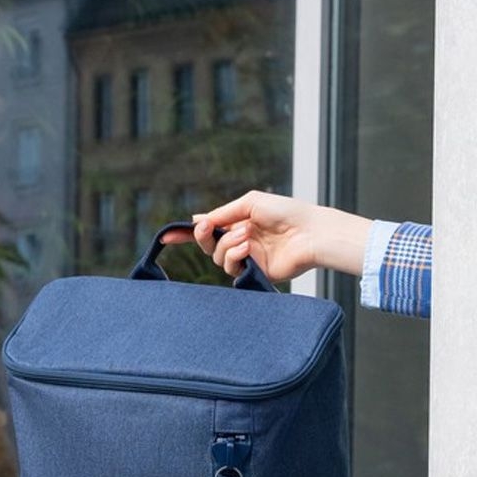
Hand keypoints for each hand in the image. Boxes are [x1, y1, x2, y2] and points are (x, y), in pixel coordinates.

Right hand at [187, 192, 372, 282]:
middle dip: (203, 237)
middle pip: (208, 247)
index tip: (167, 236)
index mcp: (239, 224)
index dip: (186, 235)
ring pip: (218, 259)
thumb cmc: (285, 212)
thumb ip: (223, 213)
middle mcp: (241, 243)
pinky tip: (247, 245)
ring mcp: (249, 259)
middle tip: (207, 228)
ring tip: (246, 234)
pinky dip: (235, 255)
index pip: (208, 231)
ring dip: (226, 244)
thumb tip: (198, 219)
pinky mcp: (257, 273)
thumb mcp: (249, 203)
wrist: (309, 231)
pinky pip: (233, 269)